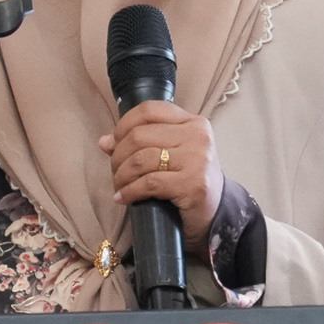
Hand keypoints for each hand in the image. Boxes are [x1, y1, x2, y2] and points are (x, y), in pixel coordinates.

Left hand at [100, 100, 221, 252]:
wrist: (218, 214)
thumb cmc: (191, 181)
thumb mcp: (172, 155)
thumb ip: (143, 143)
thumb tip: (105, 141)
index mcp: (193, 122)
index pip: (149, 110)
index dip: (124, 125)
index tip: (115, 143)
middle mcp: (198, 136)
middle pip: (139, 136)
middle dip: (118, 155)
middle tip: (116, 171)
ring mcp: (197, 160)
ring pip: (140, 159)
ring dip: (121, 175)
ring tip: (119, 186)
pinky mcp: (192, 184)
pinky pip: (148, 183)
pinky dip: (129, 192)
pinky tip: (123, 198)